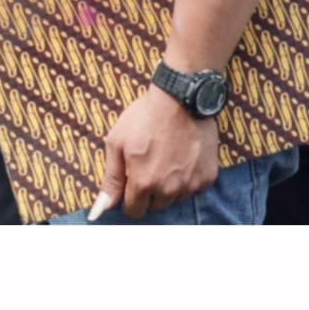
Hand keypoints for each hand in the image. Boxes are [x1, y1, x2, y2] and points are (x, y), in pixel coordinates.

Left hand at [92, 85, 219, 219]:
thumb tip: (100, 209)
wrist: (181, 98)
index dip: (130, 197)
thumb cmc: (145, 117)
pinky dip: (188, 178)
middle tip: (149, 166)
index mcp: (143, 183)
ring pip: (175, 198)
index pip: (134, 211)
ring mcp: (191, 185)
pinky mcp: (208, 178)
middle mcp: (169, 190)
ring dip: (169, 187)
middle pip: (155, 206)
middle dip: (149, 192)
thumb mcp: (117, 143)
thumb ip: (111, 179)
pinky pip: (194, 188)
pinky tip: (183, 157)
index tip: (131, 182)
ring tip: (167, 159)